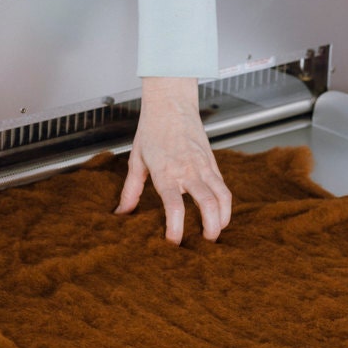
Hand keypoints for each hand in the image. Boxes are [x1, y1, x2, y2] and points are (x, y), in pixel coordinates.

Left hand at [115, 76, 231, 243]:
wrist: (171, 104)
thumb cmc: (151, 130)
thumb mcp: (136, 160)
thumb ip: (131, 189)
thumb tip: (121, 212)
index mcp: (166, 171)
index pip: (174, 205)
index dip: (176, 227)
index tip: (174, 243)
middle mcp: (188, 170)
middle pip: (208, 204)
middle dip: (210, 227)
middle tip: (205, 243)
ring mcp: (204, 165)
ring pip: (223, 196)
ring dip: (223, 218)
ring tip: (216, 231)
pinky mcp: (213, 162)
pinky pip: (224, 186)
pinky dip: (225, 203)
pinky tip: (219, 213)